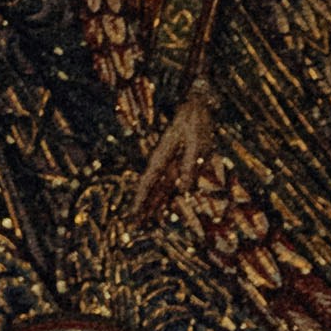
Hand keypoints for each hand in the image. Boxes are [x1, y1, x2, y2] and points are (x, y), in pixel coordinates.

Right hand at [139, 78, 217, 208]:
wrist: (198, 103)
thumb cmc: (195, 120)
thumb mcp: (196, 143)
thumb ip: (191, 167)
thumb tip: (184, 191)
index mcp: (161, 157)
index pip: (147, 184)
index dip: (139, 201)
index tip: (132, 216)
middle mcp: (164, 162)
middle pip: (151, 190)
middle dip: (143, 208)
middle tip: (136, 226)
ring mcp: (172, 162)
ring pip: (161, 188)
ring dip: (155, 205)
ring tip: (148, 221)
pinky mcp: (182, 161)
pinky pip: (174, 183)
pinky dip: (169, 195)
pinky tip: (166, 206)